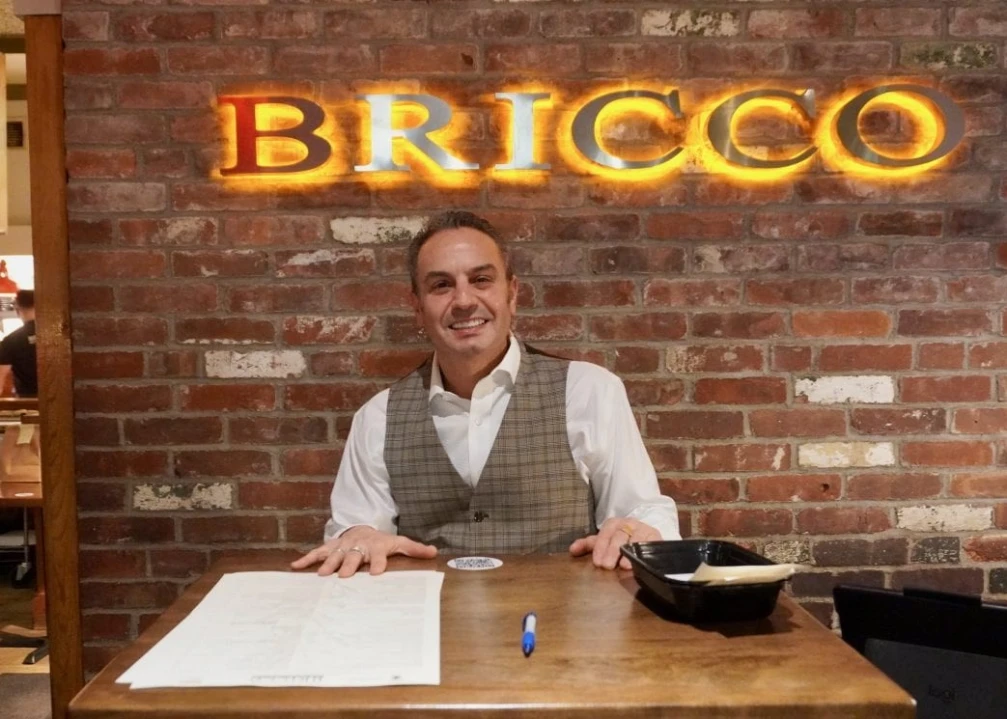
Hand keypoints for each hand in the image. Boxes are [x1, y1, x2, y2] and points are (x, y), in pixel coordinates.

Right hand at [290, 526, 437, 577]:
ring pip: (335, 554)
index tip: (376, 573)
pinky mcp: (330, 547)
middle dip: (349, 565)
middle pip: (354, 556)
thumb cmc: (381, 541)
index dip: (378, 563)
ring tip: (322, 575)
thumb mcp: (398, 542)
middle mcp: (358, 546)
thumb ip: (414, 548)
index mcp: (376, 546)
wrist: (362, 528)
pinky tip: (295, 565)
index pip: (379, 554)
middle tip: (345, 576)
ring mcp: (342, 546)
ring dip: (328, 564)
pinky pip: (317, 552)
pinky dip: (306, 558)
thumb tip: (434, 552)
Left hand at [569, 518, 661, 569]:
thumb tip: (572, 550)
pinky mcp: (656, 537)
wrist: (646, 535)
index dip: (601, 547)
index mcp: (614, 523)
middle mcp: (628, 524)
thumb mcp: (605, 540)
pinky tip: (642, 562)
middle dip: (612, 551)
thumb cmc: (621, 540)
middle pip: (619, 536)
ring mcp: (643, 529)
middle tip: (607, 566)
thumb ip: (589, 545)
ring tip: (625, 566)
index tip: (597, 561)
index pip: (606, 533)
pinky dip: (646, 552)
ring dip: (630, 553)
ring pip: (635, 540)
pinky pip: (651, 544)